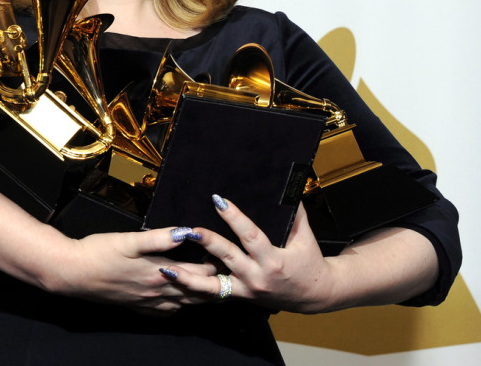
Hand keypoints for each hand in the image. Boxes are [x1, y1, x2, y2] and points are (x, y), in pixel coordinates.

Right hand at [49, 227, 216, 314]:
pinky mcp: (134, 305)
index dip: (214, 265)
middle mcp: (156, 291)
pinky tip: (177, 304)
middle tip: (229, 275)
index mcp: (158, 272)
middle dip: (213, 284)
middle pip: (194, 293)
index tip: (228, 256)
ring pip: (182, 304)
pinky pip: (163, 312)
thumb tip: (186, 232)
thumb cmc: (100, 251)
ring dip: (199, 297)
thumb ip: (159, 237)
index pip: (197, 272)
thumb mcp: (130, 240)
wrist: (73, 273)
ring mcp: (145, 301)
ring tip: (214, 290)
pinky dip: (177, 307)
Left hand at [159, 199, 338, 312]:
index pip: (251, 236)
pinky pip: (213, 294)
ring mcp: (245, 289)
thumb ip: (295, 212)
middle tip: (189, 230)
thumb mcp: (304, 235)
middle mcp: (257, 277)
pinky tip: (175, 278)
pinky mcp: (238, 296)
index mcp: (274, 260)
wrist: (313, 295)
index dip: (234, 218)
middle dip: (208, 243)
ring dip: (189, 278)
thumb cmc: (307, 259)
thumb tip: (288, 184)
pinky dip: (193, 287)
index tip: (219, 201)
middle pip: (228, 258)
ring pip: (213, 286)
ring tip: (167, 268)